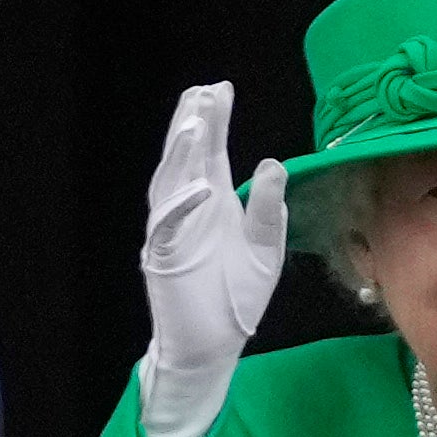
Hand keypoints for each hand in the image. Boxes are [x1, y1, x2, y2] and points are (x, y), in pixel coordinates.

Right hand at [139, 82, 285, 436]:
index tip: (220, 88)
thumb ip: (268, 210)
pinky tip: (200, 188)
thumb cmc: (235, 299)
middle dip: (193, 125)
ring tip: (193, 123)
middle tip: (203, 92)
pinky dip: (182, 208)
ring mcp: (172, 234)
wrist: (212, 347)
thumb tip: (272, 162)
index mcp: (214, 205)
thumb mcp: (265, 251)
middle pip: (186, 160)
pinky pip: (168, 229)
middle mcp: (189, 212)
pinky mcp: (164, 261)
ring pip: (170, 185)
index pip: (211, 153)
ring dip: (180, 156)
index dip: (214, 122)